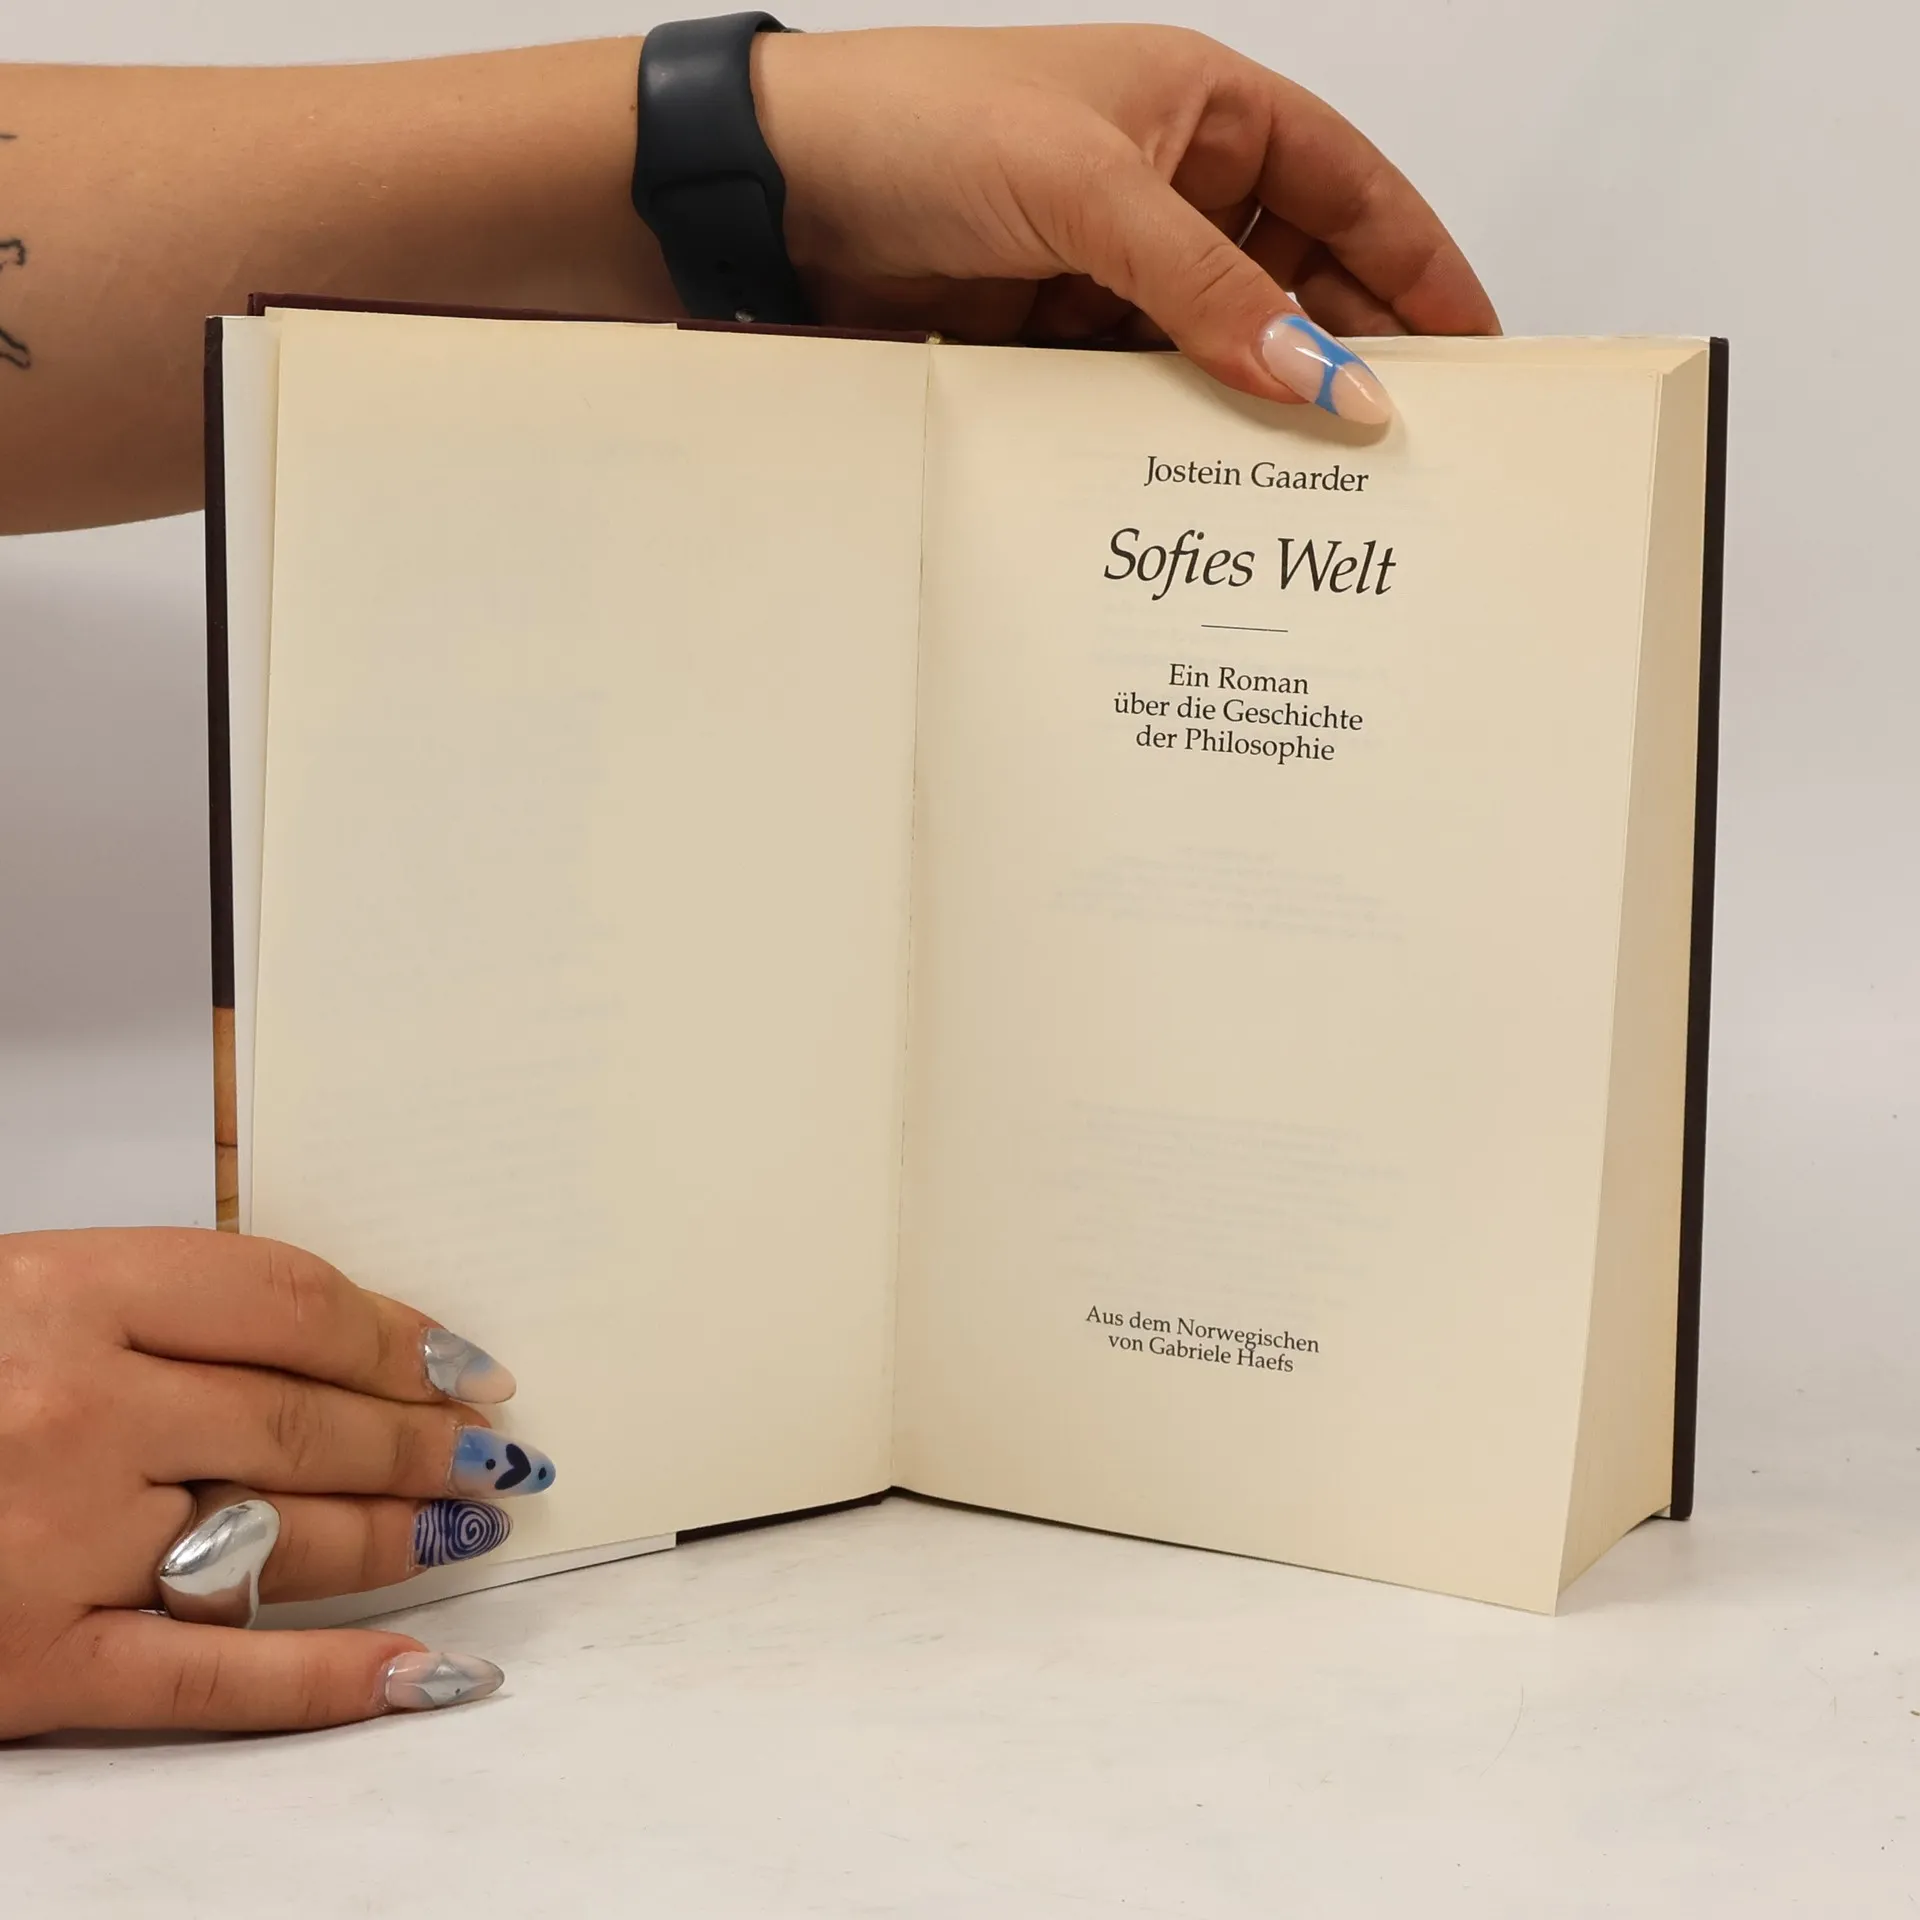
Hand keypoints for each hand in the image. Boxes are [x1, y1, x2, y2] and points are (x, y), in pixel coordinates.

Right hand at [0, 1229, 550, 1737]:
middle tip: (492, 1452)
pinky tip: (426, 1676)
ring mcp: (53, 1542)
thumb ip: (152, 1309)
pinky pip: (211, 1678)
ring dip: (400, 1536)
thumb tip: (330, 1343)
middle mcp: (75, 1410)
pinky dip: (329, 1683)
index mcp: (65, 1293)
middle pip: (308, 1423)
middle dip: (420, 1441)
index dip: (398, 1335)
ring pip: (286, 1539)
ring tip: (471, 1525)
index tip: (464, 1362)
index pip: (292, 1305)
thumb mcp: (13, 1292)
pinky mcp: (28, 1666)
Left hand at [756, 24, 1498, 423]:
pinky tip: (1204, 481)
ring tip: (1315, 488)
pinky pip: (1139, 389)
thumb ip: (1212, 293)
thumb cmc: (922, 127)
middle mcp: (1168, 185)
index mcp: (1203, 110)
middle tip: (1401, 448)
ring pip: (1218, 346)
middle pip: (1295, 279)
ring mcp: (1110, 265)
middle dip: (1347, 354)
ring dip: (1256, 407)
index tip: (1477, 351)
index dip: (1418, 266)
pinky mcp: (1053, 332)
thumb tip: (1329, 381)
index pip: (1349, 189)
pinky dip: (1171, 432)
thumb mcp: (1091, 194)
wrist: (771, 190)